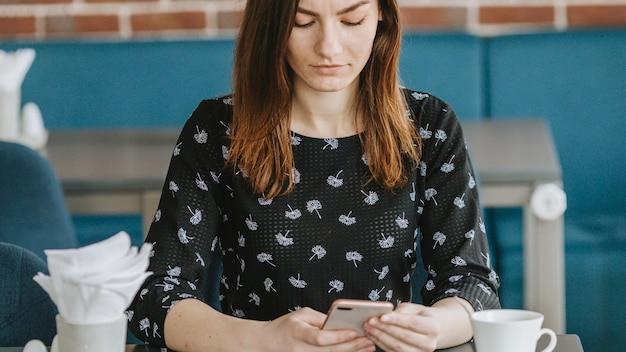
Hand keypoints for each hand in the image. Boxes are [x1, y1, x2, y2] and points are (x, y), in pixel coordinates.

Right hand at [254, 307, 375, 351]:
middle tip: (369, 340)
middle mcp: (302, 349)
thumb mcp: (301, 314)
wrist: (269, 342)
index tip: (353, 331)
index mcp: (298, 333)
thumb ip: (321, 318)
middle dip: (352, 346)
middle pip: (330, 351)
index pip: (320, 338)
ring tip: (369, 347)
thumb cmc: (286, 326)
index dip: (338, 336)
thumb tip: (341, 321)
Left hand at [363, 302, 439, 351]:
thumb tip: (386, 314)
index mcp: (433, 327)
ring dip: (380, 337)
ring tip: (369, 328)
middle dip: (384, 328)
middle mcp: (429, 343)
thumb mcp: (414, 308)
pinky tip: (373, 336)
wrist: (429, 330)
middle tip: (371, 321)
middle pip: (403, 336)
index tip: (382, 316)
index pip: (412, 323)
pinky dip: (380, 344)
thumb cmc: (420, 317)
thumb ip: (402, 311)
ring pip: (397, 347)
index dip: (396, 320)